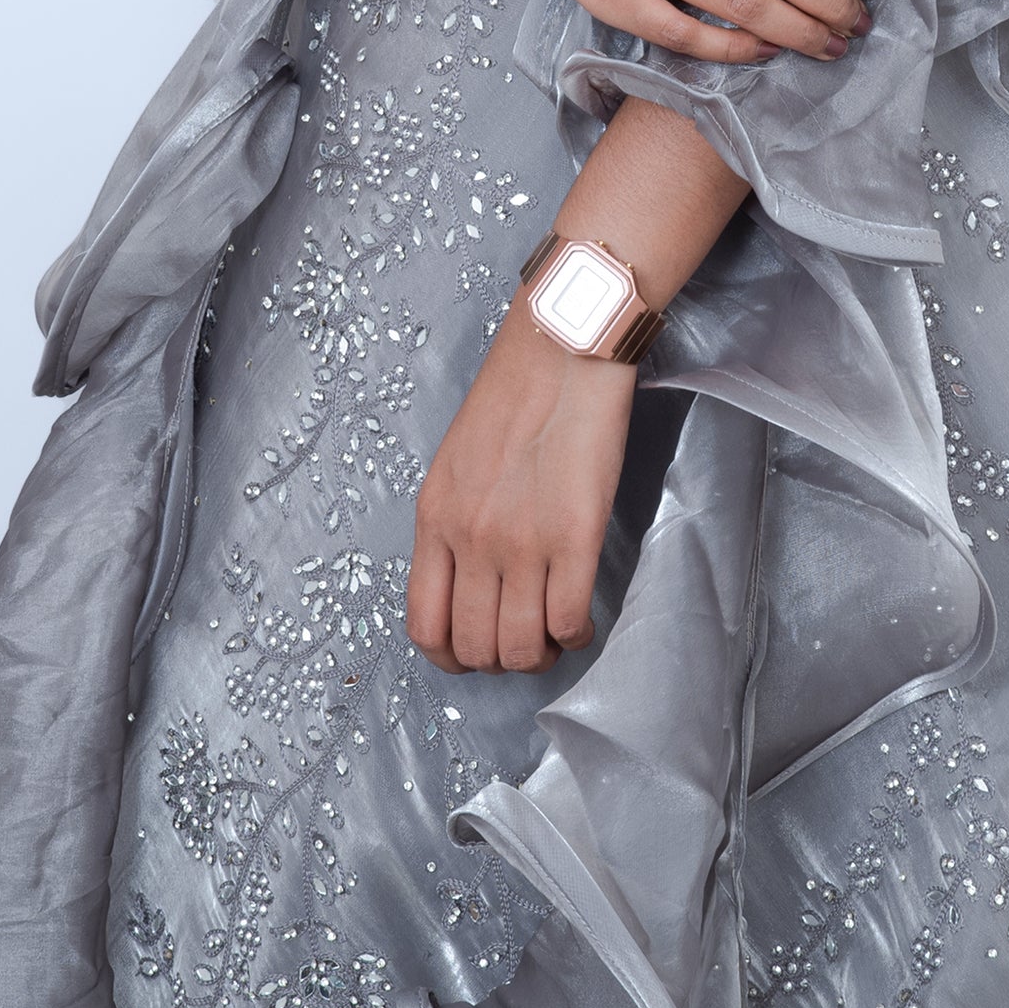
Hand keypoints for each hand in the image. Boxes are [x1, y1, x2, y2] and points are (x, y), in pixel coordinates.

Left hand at [406, 299, 634, 673]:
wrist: (563, 348)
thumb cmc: (516, 394)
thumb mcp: (458, 460)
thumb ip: (455, 521)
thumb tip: (469, 580)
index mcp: (435, 518)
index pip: (425, 626)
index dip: (452, 657)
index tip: (475, 651)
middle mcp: (471, 538)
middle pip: (476, 648)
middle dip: (501, 659)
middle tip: (524, 638)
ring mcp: (522, 541)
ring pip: (521, 648)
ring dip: (541, 653)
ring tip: (555, 631)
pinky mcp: (575, 536)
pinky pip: (569, 621)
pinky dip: (577, 633)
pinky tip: (582, 616)